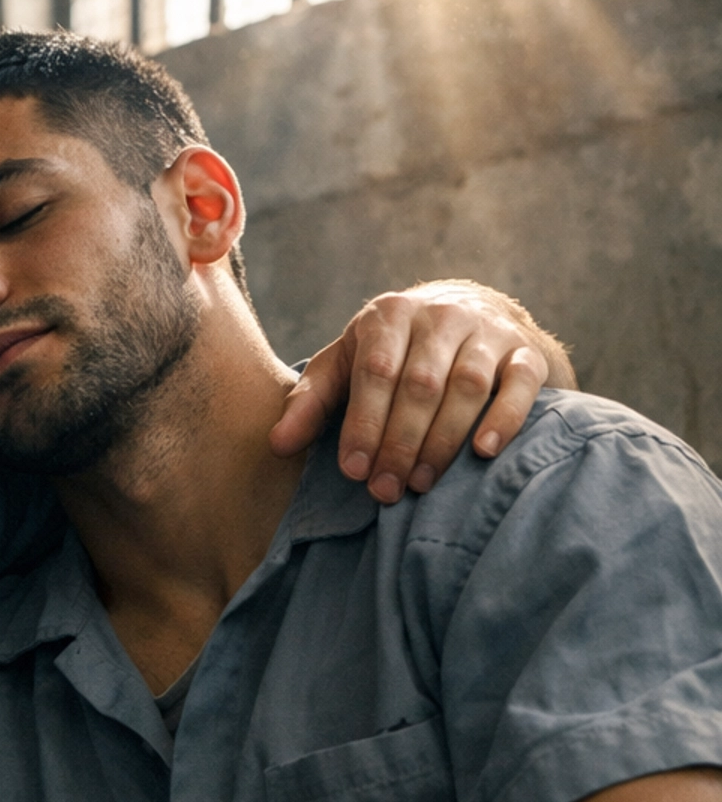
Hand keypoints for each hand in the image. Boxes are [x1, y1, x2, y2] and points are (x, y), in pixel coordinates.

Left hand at [269, 283, 566, 503]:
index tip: (355, 471)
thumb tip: (277, 446)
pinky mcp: (525, 352)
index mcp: (389, 316)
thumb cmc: (392, 351)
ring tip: (421, 484)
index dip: (365, 424)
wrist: (468, 310)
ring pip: (468, 385)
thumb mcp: (346, 365)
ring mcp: (486, 331)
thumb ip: (311, 401)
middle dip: (400, 442)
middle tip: (386, 491)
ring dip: (443, 440)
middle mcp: (440, 316)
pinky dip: (505, 418)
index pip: (376, 372)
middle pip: (421, 384)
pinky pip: (520, 383)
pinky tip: (483, 453)